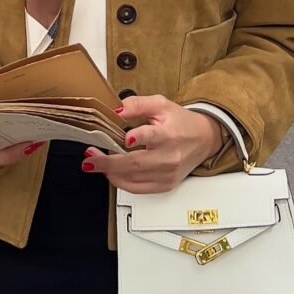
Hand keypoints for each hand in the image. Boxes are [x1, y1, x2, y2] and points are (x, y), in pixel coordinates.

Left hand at [82, 95, 222, 193]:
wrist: (204, 140)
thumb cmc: (181, 122)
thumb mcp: (161, 105)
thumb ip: (137, 104)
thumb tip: (116, 109)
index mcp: (170, 134)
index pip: (153, 137)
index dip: (139, 138)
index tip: (126, 139)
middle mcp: (170, 157)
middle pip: (136, 163)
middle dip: (108, 162)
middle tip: (89, 157)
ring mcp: (167, 174)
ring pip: (133, 179)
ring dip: (110, 172)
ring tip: (95, 162)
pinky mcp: (165, 185)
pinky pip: (137, 189)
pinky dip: (120, 181)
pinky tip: (110, 172)